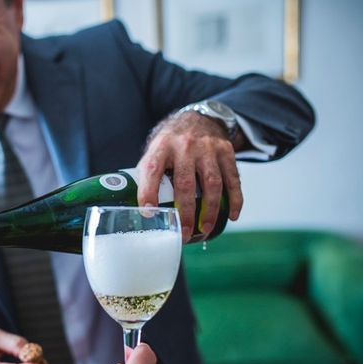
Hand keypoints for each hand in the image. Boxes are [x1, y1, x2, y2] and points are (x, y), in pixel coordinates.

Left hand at [136, 111, 242, 241]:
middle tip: (183, 233)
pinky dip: (235, 199)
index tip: (149, 214)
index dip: (148, 192)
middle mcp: (185, 146)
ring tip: (205, 229)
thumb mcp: (154, 152)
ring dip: (210, 210)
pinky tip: (232, 216)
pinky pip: (233, 179)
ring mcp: (208, 148)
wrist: (198, 119)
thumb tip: (139, 209)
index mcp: (162, 147)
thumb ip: (147, 176)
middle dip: (185, 212)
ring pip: (212, 183)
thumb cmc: (171, 144)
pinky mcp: (226, 151)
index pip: (152, 170)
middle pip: (185, 183)